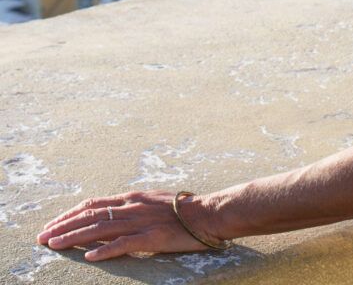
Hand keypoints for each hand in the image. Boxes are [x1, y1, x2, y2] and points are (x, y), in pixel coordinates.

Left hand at [36, 190, 224, 261]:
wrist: (208, 212)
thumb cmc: (183, 209)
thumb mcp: (153, 201)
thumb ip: (133, 206)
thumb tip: (113, 213)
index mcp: (133, 197)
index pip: (94, 204)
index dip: (70, 214)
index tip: (53, 224)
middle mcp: (133, 207)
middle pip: (91, 215)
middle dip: (63, 225)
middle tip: (42, 237)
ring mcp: (141, 222)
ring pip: (100, 228)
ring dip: (74, 237)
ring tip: (54, 245)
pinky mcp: (151, 237)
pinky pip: (123, 244)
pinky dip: (104, 250)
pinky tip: (89, 256)